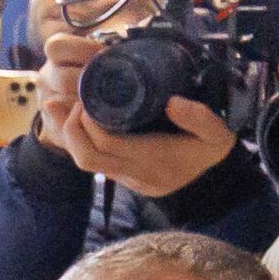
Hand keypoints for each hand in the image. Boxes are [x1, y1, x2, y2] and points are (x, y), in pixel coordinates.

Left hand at [38, 35, 239, 194]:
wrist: (217, 182)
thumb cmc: (213, 152)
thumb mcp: (217, 134)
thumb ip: (199, 118)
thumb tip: (172, 102)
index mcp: (153, 160)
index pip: (108, 144)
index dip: (90, 122)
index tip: (89, 98)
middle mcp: (135, 173)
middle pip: (87, 157)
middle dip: (71, 129)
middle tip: (74, 101)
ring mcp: (127, 178)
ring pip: (85, 162)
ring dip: (70, 135)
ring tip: (61, 107)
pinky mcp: (124, 177)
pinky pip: (93, 161)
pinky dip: (80, 141)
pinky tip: (74, 120)